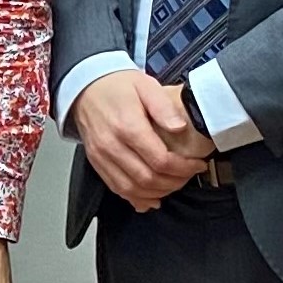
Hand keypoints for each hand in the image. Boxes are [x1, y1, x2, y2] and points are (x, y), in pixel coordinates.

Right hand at [72, 69, 210, 211]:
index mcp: (127, 126)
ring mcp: (102, 156)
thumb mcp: (146, 85)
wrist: (85, 88)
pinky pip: (117, 188)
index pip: (160, 160)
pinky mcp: (96, 163)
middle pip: (148, 179)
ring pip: (132, 189)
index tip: (197, 164)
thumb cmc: (117, 86)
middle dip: (174, 182)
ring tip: (174, 184)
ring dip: (157, 192)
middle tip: (189, 175)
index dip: (184, 168)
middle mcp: (112, 145)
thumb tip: (179, 127)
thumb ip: (164, 107)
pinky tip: (152, 197)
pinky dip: (136, 197)